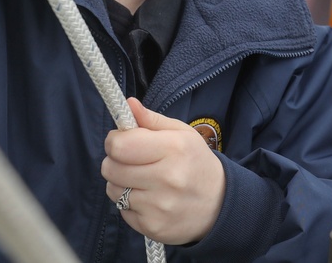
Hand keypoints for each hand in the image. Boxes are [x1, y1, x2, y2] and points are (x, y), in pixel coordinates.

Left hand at [102, 98, 225, 244]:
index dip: (114, 141)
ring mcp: (160, 206)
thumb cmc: (195, 163)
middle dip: (115, 162)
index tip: (121, 141)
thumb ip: (151, 119)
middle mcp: (167, 178)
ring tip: (141, 181)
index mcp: (173, 148)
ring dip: (120, 184)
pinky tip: (148, 199)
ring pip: (112, 190)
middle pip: (110, 168)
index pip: (119, 145)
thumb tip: (127, 104)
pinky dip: (129, 204)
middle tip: (130, 161)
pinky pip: (122, 211)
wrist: (220, 205)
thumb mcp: (181, 134)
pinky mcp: (153, 227)